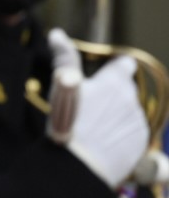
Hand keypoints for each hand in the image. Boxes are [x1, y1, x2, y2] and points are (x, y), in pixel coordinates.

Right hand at [47, 28, 148, 186]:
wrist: (79, 164)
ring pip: (128, 112)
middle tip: (89, 107)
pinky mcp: (141, 144)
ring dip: (115, 116)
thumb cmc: (68, 120)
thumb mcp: (62, 85)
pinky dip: (120, 135)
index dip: (116, 67)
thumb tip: (57, 33)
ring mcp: (138, 122)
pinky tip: (101, 143)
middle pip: (125, 91)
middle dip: (112, 95)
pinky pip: (131, 134)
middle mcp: (131, 99)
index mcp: (115, 81)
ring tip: (93, 128)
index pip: (125, 64)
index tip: (105, 74)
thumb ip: (64, 57)